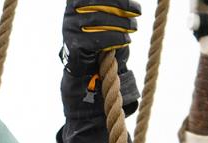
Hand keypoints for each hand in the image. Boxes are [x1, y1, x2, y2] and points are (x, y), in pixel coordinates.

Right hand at [61, 0, 140, 119]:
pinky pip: (96, 39)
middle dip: (121, 8)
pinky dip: (114, 38)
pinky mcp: (73, 45)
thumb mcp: (106, 18)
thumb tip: (129, 2)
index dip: (118, 0)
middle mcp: (70, 13)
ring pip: (98, 21)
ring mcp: (69, 29)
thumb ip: (112, 8)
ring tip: (133, 28)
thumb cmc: (99, 40)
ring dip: (120, 24)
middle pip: (98, 4)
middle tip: (137, 14)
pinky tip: (126, 40)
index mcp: (76, 2)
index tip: (134, 6)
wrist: (84, 70)